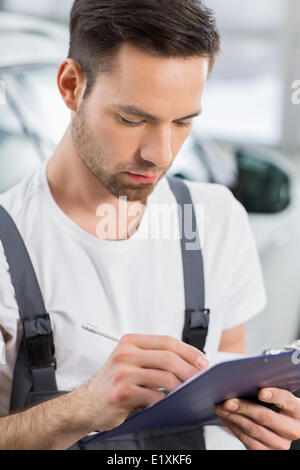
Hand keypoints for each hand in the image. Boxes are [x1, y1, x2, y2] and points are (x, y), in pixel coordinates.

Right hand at [82, 333, 208, 431]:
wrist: (88, 404)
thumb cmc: (115, 383)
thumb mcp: (131, 362)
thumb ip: (154, 358)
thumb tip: (189, 363)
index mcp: (130, 341)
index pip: (166, 341)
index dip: (188, 351)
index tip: (202, 361)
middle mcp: (125, 353)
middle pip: (168, 357)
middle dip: (190, 369)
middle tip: (201, 379)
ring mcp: (122, 372)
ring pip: (163, 377)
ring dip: (181, 387)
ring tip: (189, 393)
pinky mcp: (121, 392)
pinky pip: (153, 396)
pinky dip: (165, 401)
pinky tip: (168, 404)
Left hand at [215, 388, 299, 449]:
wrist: (278, 427)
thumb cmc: (275, 406)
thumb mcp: (277, 397)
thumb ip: (266, 389)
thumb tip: (244, 381)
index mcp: (297, 411)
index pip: (286, 400)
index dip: (274, 396)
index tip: (261, 392)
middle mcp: (292, 429)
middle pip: (265, 416)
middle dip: (243, 407)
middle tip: (228, 401)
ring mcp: (280, 443)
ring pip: (253, 429)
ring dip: (233, 417)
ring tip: (221, 407)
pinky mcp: (267, 451)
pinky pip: (246, 439)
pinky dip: (233, 426)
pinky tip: (226, 417)